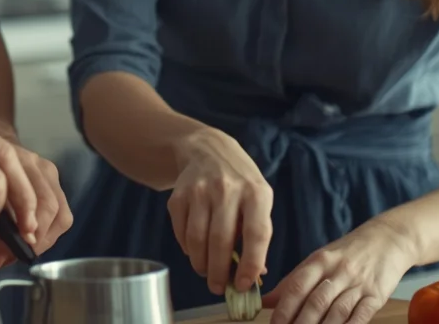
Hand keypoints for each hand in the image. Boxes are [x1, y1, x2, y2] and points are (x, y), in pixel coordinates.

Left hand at [0, 130, 73, 268]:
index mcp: (5, 165)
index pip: (27, 196)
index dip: (28, 224)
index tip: (23, 243)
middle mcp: (29, 162)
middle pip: (49, 205)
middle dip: (40, 235)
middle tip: (25, 250)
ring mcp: (44, 168)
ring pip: (60, 209)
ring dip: (48, 234)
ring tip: (31, 245)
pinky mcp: (54, 178)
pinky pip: (62, 209)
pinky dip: (52, 228)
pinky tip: (36, 235)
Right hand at [166, 128, 272, 296]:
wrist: (208, 149)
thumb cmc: (240, 182)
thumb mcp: (259, 199)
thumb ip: (259, 234)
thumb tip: (254, 275)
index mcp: (256, 192)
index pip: (256, 233)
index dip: (251, 264)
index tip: (244, 285)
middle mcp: (227, 188)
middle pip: (221, 240)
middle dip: (219, 272)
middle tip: (218, 288)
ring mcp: (200, 190)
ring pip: (197, 239)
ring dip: (201, 264)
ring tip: (206, 272)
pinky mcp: (178, 194)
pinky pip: (181, 232)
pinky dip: (188, 249)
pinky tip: (195, 251)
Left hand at [263, 219, 416, 323]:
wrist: (388, 239)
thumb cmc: (348, 252)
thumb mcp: (320, 259)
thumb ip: (294, 281)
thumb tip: (266, 301)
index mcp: (319, 260)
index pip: (297, 286)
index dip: (284, 309)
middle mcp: (338, 271)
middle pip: (316, 302)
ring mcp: (358, 284)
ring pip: (336, 312)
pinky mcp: (376, 295)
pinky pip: (360, 316)